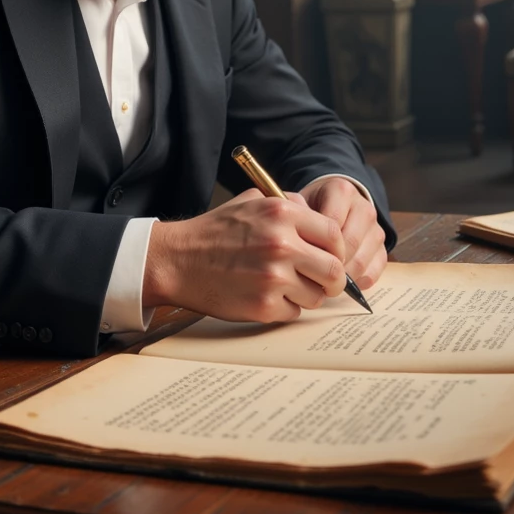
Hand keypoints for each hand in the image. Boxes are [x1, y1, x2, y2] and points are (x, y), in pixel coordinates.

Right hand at [142, 188, 347, 322]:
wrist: (177, 260)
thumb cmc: (215, 231)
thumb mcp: (252, 201)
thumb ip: (290, 206)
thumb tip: (321, 219)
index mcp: (282, 214)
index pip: (335, 236)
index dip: (336, 250)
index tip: (330, 257)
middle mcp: (282, 244)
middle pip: (334, 271)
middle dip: (332, 279)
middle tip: (322, 281)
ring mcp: (273, 278)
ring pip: (316, 296)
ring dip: (306, 294)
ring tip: (284, 286)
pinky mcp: (264, 306)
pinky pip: (294, 312)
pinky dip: (285, 307)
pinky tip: (266, 295)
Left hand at [301, 177, 387, 290]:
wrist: (331, 205)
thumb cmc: (310, 209)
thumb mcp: (298, 205)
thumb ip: (295, 215)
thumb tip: (296, 242)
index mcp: (341, 190)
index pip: (331, 225)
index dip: (316, 247)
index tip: (302, 259)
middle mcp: (363, 207)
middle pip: (349, 244)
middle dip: (329, 265)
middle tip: (311, 277)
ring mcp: (375, 228)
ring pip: (361, 261)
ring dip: (342, 277)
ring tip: (322, 282)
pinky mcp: (382, 249)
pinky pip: (373, 272)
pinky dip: (356, 282)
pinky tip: (340, 282)